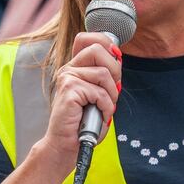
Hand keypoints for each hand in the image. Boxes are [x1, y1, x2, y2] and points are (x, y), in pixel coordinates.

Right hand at [38, 32, 121, 172]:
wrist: (66, 145)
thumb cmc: (83, 123)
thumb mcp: (99, 94)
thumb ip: (106, 76)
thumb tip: (117, 57)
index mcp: (75, 67)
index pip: (88, 38)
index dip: (106, 44)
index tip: (114, 62)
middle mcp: (69, 69)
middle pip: (99, 49)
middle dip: (115, 71)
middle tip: (111, 91)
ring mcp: (68, 77)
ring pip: (104, 73)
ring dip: (111, 95)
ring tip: (103, 108)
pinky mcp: (69, 89)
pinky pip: (100, 92)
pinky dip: (106, 107)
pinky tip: (99, 115)